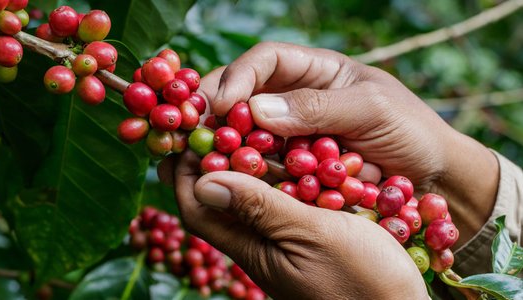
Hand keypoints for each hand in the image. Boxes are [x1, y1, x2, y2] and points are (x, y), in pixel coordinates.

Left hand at [173, 150, 427, 299]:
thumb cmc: (364, 280)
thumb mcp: (313, 236)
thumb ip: (262, 209)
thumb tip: (205, 182)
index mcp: (252, 248)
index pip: (197, 209)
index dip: (185, 172)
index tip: (189, 134)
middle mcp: (261, 245)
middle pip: (220, 199)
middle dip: (212, 160)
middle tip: (217, 121)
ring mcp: (285, 240)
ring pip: (252, 196)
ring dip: (248, 162)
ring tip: (250, 126)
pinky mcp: (310, 234)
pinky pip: (283, 199)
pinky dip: (281, 173)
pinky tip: (290, 152)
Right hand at [197, 42, 498, 245]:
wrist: (433, 177)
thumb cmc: (411, 132)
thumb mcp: (372, 109)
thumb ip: (318, 107)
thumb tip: (255, 110)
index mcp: (317, 71)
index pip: (266, 60)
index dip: (239, 76)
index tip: (223, 104)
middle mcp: (297, 100)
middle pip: (244, 94)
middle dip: (218, 109)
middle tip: (197, 131)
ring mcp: (293, 136)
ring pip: (246, 132)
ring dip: (225, 143)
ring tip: (204, 158)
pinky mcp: (293, 168)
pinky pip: (261, 165)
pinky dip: (244, 171)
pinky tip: (229, 180)